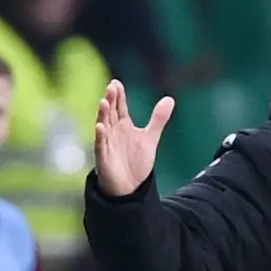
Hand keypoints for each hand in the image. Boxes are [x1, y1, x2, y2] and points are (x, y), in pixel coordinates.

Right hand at [92, 79, 174, 197]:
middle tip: (111, 87)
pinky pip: (101, 146)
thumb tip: (170, 99)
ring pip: (103, 126)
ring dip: (103, 115)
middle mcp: (113, 131)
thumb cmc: (136, 161)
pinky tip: (100, 127)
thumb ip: (158, 119)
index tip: (117, 83)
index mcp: (123, 125)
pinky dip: (100, 137)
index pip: (119, 106)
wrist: (131, 187)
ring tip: (103, 102)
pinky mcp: (104, 158)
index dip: (118, 95)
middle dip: (111, 101)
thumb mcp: (150, 138)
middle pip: (111, 113)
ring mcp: (107, 144)